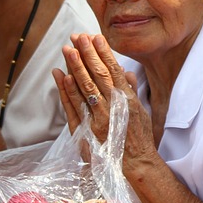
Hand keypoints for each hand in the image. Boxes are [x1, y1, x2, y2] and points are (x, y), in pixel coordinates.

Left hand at [51, 34, 158, 170]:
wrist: (135, 167)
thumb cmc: (139, 139)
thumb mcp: (141, 112)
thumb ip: (131, 90)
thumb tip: (126, 71)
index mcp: (128, 100)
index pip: (114, 70)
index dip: (104, 53)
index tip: (96, 36)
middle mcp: (112, 107)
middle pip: (97, 75)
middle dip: (87, 54)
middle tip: (78, 36)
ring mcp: (97, 119)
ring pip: (84, 87)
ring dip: (74, 66)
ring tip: (67, 49)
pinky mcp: (84, 131)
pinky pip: (73, 107)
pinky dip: (66, 91)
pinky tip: (61, 75)